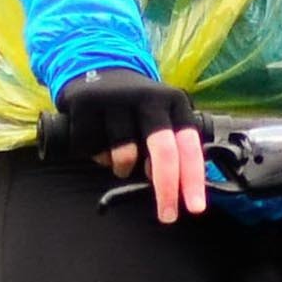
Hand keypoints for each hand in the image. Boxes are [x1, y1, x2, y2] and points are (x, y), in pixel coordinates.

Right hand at [60, 67, 205, 223]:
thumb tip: (173, 186)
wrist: (96, 66)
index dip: (193, 178)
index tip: (195, 207)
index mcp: (173, 102)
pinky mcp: (86, 102)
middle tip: (167, 216)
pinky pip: (93, 149)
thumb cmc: (134, 107)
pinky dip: (95, 154)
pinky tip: (96, 139)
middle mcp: (148, 97)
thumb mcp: (159, 118)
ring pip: (124, 156)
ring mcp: (116, 98)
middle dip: (166, 189)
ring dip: (120, 167)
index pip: (188, 144)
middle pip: (163, 151)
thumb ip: (168, 147)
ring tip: (117, 154)